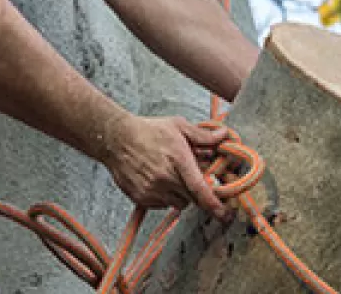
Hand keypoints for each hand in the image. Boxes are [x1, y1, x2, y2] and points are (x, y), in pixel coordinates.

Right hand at [100, 114, 229, 218]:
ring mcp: (152, 190)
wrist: (115, 138)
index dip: (215, 204)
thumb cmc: (147, 131)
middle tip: (189, 177)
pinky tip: (158, 180)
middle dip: (196, 191)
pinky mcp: (141, 198)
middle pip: (192, 198)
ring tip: (171, 175)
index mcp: (178, 159)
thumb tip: (224, 137)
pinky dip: (165, 197)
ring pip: (178, 203)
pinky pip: (163, 205)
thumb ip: (202, 135)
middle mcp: (165, 177)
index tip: (225, 213)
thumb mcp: (177, 126)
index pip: (200, 188)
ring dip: (181, 194)